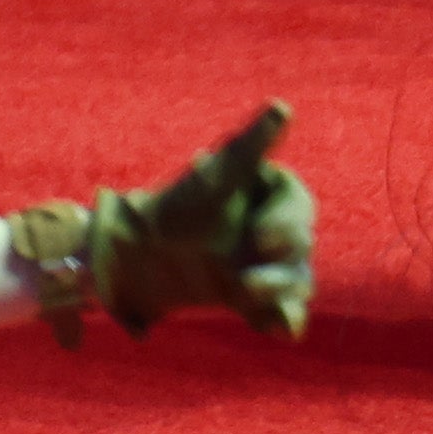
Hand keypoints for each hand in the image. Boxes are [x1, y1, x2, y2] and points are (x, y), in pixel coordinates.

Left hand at [22, 101, 317, 346]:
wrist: (132, 262)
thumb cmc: (172, 210)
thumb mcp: (211, 181)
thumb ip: (249, 145)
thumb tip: (283, 106)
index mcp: (266, 193)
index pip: (296, 202)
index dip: (286, 220)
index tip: (261, 237)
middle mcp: (271, 227)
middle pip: (300, 244)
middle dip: (280, 262)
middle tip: (248, 279)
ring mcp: (266, 263)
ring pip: (297, 279)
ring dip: (280, 289)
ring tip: (247, 295)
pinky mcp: (254, 298)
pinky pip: (284, 313)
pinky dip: (283, 320)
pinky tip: (276, 327)